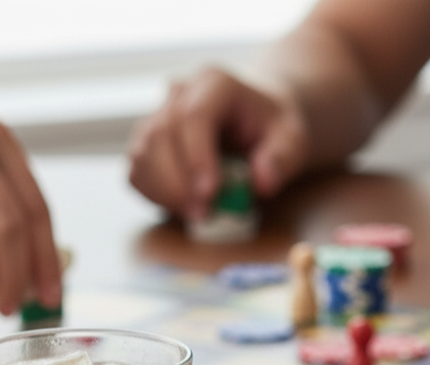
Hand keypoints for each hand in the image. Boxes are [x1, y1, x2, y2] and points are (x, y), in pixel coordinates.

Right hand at [127, 67, 308, 219]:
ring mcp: (158, 117)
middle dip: (178, 183)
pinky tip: (180, 207)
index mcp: (215, 84)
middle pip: (160, 135)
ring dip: (163, 193)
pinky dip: (152, 195)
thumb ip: (282, 158)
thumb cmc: (274, 129)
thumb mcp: (293, 139)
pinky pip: (136, 172)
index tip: (209, 195)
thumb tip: (262, 182)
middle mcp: (179, 94)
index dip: (196, 158)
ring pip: (141, 154)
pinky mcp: (147, 144)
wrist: (257, 121)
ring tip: (197, 214)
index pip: (194, 116)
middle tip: (204, 215)